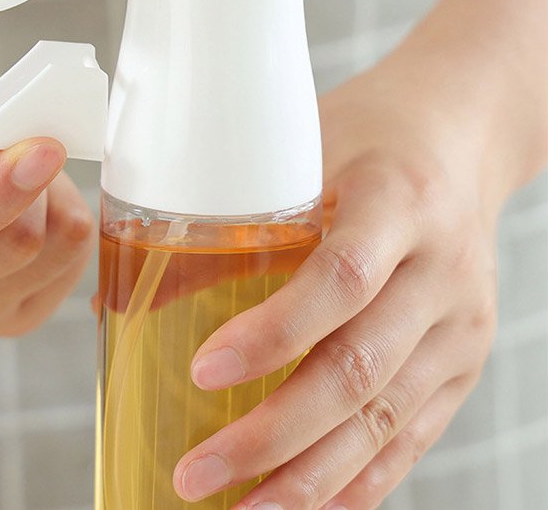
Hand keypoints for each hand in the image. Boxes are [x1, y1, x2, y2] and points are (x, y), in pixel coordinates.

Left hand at [173, 55, 502, 508]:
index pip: (340, 278)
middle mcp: (441, 267)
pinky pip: (416, 434)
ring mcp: (461, 321)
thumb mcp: (304, 149)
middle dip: (273, 433)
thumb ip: (239, 213)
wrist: (458, 138)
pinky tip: (309, 502)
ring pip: (387, 418)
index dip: (273, 332)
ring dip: (309, 476)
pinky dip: (361, 479)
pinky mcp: (465, 358)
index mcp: (397, 200)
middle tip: (197, 470)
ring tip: (240, 508)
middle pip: (359, 368)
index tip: (205, 368)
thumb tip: (143, 290)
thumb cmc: (368, 136)